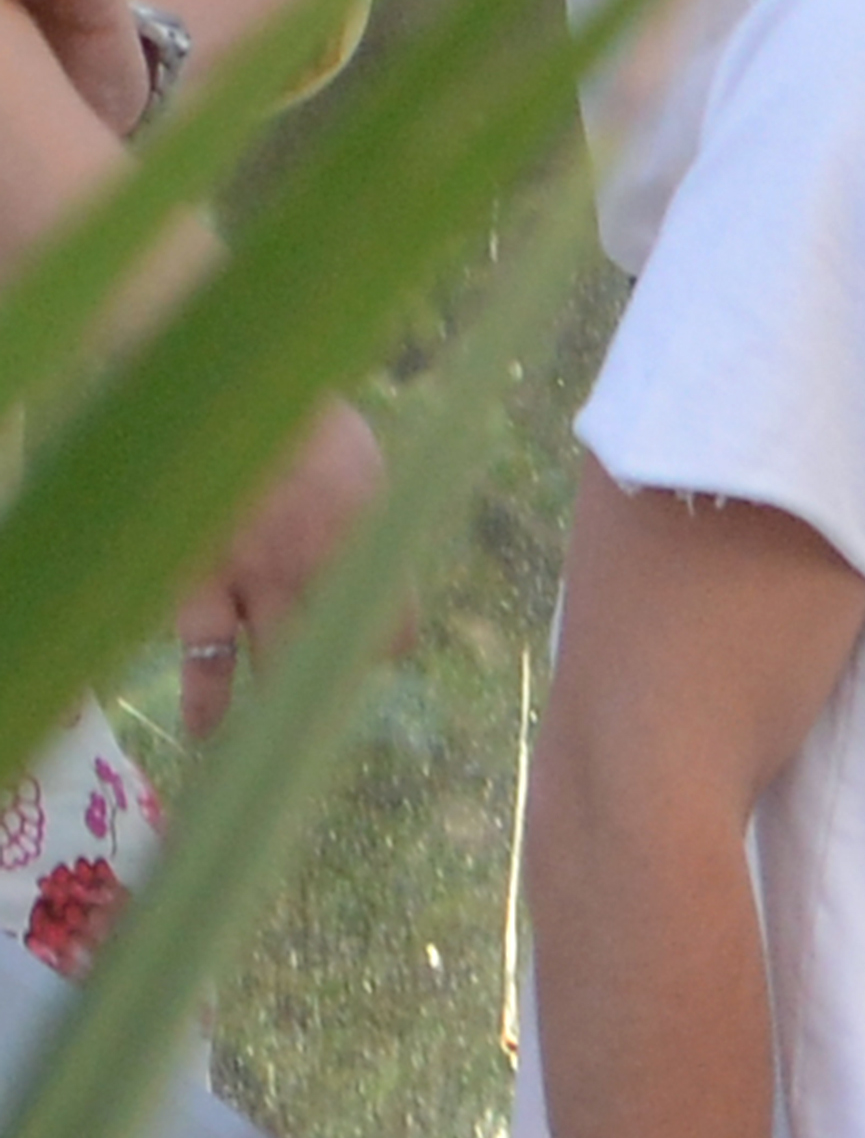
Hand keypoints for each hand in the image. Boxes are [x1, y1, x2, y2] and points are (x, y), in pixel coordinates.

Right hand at [175, 396, 401, 736]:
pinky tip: (204, 732)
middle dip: (339, 680)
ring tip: (279, 750)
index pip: (394, 622)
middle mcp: (317, 571)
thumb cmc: (301, 413)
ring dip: (282, 706)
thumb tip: (377, 549)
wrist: (221, 387)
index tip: (382, 648)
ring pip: (275, 666)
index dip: (390, 640)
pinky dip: (205, 697)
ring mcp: (254, 582)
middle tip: (333, 704)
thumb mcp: (359, 461)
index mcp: (365, 537)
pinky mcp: (196, 582)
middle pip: (339, 652)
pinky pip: (203, 655)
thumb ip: (366, 515)